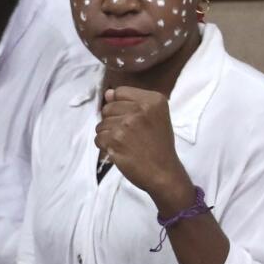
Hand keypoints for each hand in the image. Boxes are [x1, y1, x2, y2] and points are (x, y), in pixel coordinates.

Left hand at [96, 87, 192, 207]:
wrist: (164, 172)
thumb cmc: (160, 145)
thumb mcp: (156, 117)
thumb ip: (133, 102)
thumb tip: (108, 93)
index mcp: (154, 100)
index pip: (120, 92)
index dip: (121, 106)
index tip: (132, 119)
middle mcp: (141, 108)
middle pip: (108, 107)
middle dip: (113, 121)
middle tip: (129, 135)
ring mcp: (127, 123)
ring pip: (101, 123)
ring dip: (109, 135)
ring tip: (125, 144)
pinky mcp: (115, 139)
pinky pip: (98, 137)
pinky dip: (105, 146)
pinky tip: (120, 150)